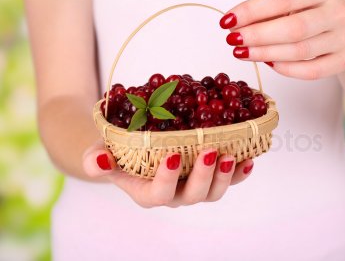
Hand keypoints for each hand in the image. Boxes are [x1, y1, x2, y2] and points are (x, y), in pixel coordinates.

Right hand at [82, 141, 253, 207]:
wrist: (134, 148)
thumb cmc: (117, 153)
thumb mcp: (100, 153)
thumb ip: (96, 161)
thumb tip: (100, 161)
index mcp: (148, 192)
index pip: (159, 194)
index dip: (167, 180)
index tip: (172, 157)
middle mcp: (174, 194)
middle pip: (193, 195)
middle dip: (204, 176)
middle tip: (210, 152)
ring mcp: (193, 186)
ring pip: (213, 192)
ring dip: (225, 176)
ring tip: (230, 156)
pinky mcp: (209, 175)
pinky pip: (227, 179)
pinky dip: (239, 172)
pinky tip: (248, 160)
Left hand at [220, 0, 344, 79]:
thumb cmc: (316, 12)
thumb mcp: (299, 1)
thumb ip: (271, 11)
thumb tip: (236, 25)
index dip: (251, 10)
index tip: (227, 20)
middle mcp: (337, 12)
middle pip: (292, 28)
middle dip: (257, 35)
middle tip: (232, 40)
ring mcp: (344, 38)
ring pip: (299, 51)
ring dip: (265, 54)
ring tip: (242, 52)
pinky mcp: (344, 60)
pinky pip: (311, 71)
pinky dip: (286, 69)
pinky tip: (268, 64)